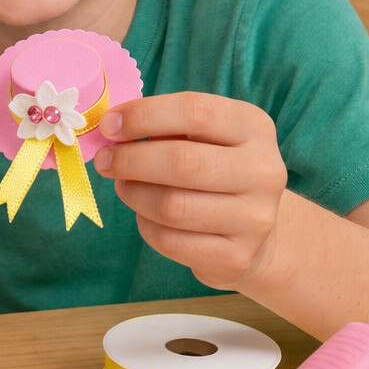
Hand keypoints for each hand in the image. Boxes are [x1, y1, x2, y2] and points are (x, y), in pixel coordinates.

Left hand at [93, 92, 286, 289]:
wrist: (255, 232)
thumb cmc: (213, 169)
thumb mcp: (201, 137)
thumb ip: (163, 127)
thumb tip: (112, 127)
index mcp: (254, 128)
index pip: (194, 112)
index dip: (143, 116)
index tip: (108, 125)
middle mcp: (263, 171)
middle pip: (181, 162)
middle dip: (130, 160)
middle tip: (104, 160)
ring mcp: (255, 218)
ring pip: (171, 206)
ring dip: (133, 194)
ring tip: (124, 186)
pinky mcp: (236, 257)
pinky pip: (169, 241)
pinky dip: (145, 226)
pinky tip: (146, 215)